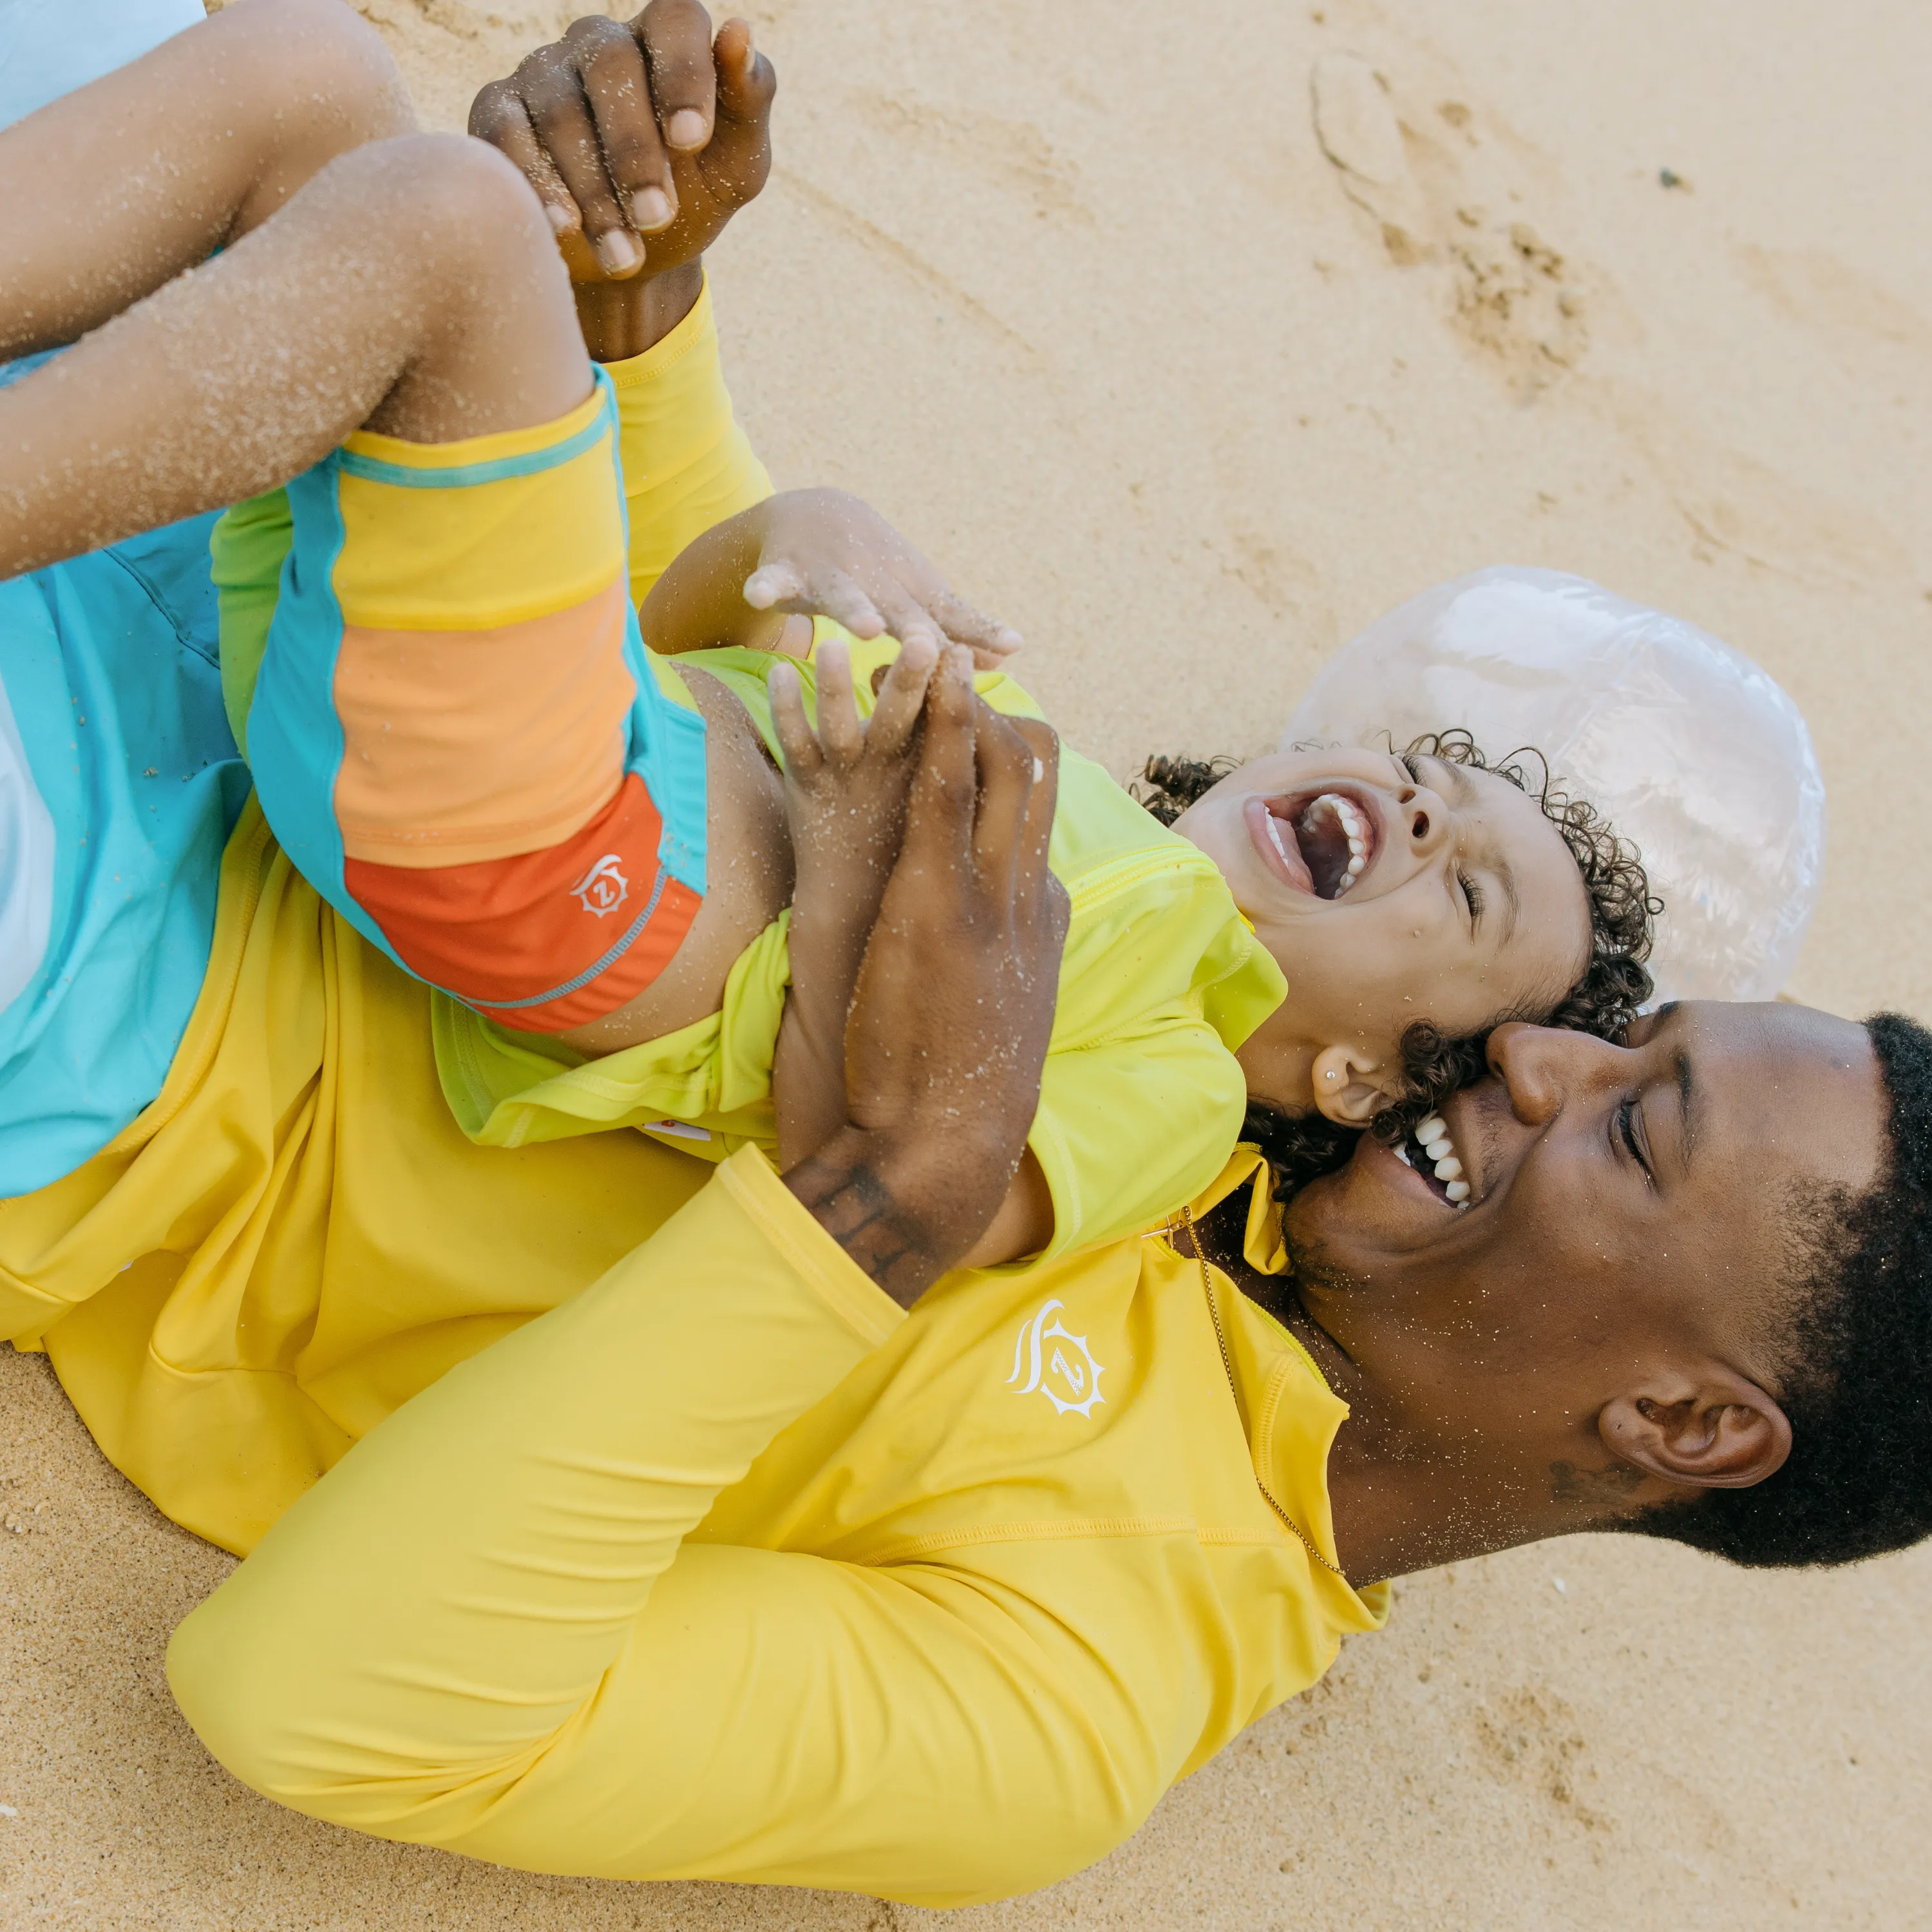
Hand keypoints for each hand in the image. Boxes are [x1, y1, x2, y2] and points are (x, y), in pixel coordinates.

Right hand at [469, 2, 773, 283]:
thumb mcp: (737, 163)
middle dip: (636, 151)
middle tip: (657, 218)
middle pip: (611, 67)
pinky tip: (564, 229)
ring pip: (560, 112)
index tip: (692, 141)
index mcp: (663, 41)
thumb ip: (748, 100)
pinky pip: (504, 137)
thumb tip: (740, 32)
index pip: (676, 17)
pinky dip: (536, 185)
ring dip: (595, 190)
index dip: (684, 72)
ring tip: (624, 254)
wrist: (639, 259)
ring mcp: (542, 74)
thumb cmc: (695, 197)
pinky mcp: (497, 113)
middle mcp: (598, 44)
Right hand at [746, 489, 1021, 667]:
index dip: (977, 632)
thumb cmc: (876, 569)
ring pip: (843, 595)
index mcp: (911, 592)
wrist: (814, 511)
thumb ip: (954, 628)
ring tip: (867, 627)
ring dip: (855, 610)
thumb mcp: (915, 596)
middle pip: (900, 610)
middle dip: (918, 630)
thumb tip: (1007, 657)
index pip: (949, 617)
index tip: (1010, 648)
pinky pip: (774, 580)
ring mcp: (831, 573)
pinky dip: (767, 585)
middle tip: (934, 647)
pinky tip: (759, 594)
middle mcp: (876, 580)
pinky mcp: (787, 569)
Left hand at [784, 650, 1066, 1304]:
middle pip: (1036, 779)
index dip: (1013, 765)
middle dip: (1001, 718)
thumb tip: (992, 960)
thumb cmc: (952, 1097)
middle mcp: (1030, 896)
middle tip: (959, 664)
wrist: (942, 1148)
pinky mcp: (940, 900)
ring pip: (1002, 769)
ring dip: (971, 705)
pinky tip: (928, 676)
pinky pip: (948, 790)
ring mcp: (992, 895)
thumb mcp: (987, 1021)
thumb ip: (993, 973)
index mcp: (1041, 921)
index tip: (982, 726)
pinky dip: (943, 727)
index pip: (1037, 821)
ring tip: (938, 646)